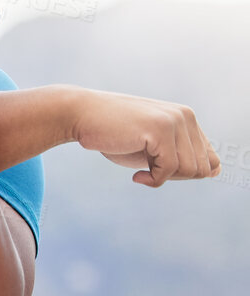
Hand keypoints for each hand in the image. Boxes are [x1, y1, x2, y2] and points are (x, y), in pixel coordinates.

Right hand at [69, 87, 220, 186]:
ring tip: (142, 171)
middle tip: (148, 171)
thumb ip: (182, 157)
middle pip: (203, 168)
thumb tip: (216, 172)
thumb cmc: (112, 134)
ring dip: (164, 178)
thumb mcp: (151, 148)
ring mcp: (174, 121)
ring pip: (191, 170)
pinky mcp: (160, 130)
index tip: (158, 170)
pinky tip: (136, 176)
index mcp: (186, 119)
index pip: (210, 160)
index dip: (185, 174)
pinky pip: (169, 169)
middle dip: (176, 177)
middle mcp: (186, 116)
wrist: (78, 115)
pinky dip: (152, 180)